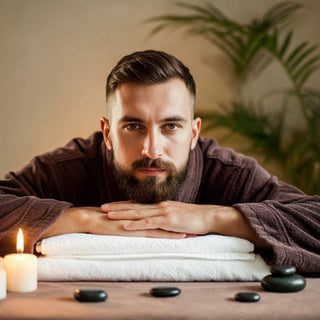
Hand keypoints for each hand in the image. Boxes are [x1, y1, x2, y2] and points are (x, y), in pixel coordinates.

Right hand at [40, 206, 186, 239]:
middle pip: (165, 218)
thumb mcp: (119, 219)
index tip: (186, 221)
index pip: (159, 214)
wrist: (88, 218)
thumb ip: (129, 219)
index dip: (173, 217)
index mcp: (138, 212)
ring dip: (178, 228)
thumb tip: (136, 222)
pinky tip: (178, 237)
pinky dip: (167, 234)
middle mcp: (141, 215)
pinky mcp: (134, 229)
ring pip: (163, 225)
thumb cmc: (102, 220)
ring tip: (193, 231)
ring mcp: (138, 221)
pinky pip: (154, 232)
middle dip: (180, 222)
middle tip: (195, 224)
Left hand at [101, 200, 268, 247]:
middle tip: (102, 207)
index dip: (124, 205)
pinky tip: (124, 225)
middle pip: (134, 206)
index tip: (112, 205)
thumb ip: (166, 219)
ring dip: (121, 214)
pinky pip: (148, 223)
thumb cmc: (195, 218)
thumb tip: (158, 223)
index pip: (139, 205)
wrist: (209, 216)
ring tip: (107, 214)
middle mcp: (159, 206)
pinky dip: (135, 224)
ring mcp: (163, 212)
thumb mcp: (178, 217)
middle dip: (117, 207)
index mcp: (161, 206)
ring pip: (138, 213)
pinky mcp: (168, 221)